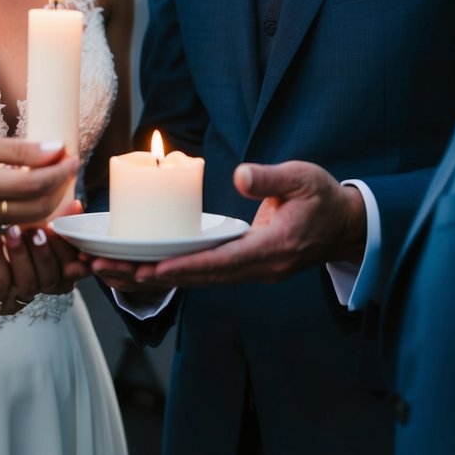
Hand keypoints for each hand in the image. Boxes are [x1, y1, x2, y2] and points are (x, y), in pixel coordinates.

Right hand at [0, 137, 79, 244]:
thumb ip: (18, 149)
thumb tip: (55, 148)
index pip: (34, 182)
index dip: (59, 171)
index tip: (74, 158)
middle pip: (39, 206)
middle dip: (60, 187)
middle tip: (69, 168)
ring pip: (32, 220)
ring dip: (51, 201)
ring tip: (56, 179)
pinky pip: (17, 227)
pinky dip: (32, 211)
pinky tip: (36, 194)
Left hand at [0, 201, 88, 298]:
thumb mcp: (17, 223)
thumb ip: (44, 217)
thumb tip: (74, 200)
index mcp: (40, 273)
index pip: (68, 271)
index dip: (75, 254)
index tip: (72, 228)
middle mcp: (28, 289)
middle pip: (52, 280)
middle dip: (48, 253)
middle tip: (41, 228)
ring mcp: (6, 300)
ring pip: (28, 285)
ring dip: (21, 255)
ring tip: (12, 230)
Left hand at [92, 161, 366, 288]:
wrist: (345, 225)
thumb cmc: (324, 197)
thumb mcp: (303, 178)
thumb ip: (271, 177)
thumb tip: (240, 174)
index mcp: (272, 249)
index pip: (221, 262)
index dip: (185, 266)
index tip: (150, 268)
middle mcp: (258, 267)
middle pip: (199, 278)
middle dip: (153, 276)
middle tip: (108, 270)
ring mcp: (251, 271)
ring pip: (197, 279)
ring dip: (156, 277)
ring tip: (111, 271)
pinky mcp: (245, 265)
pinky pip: (203, 273)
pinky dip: (173, 270)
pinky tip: (144, 266)